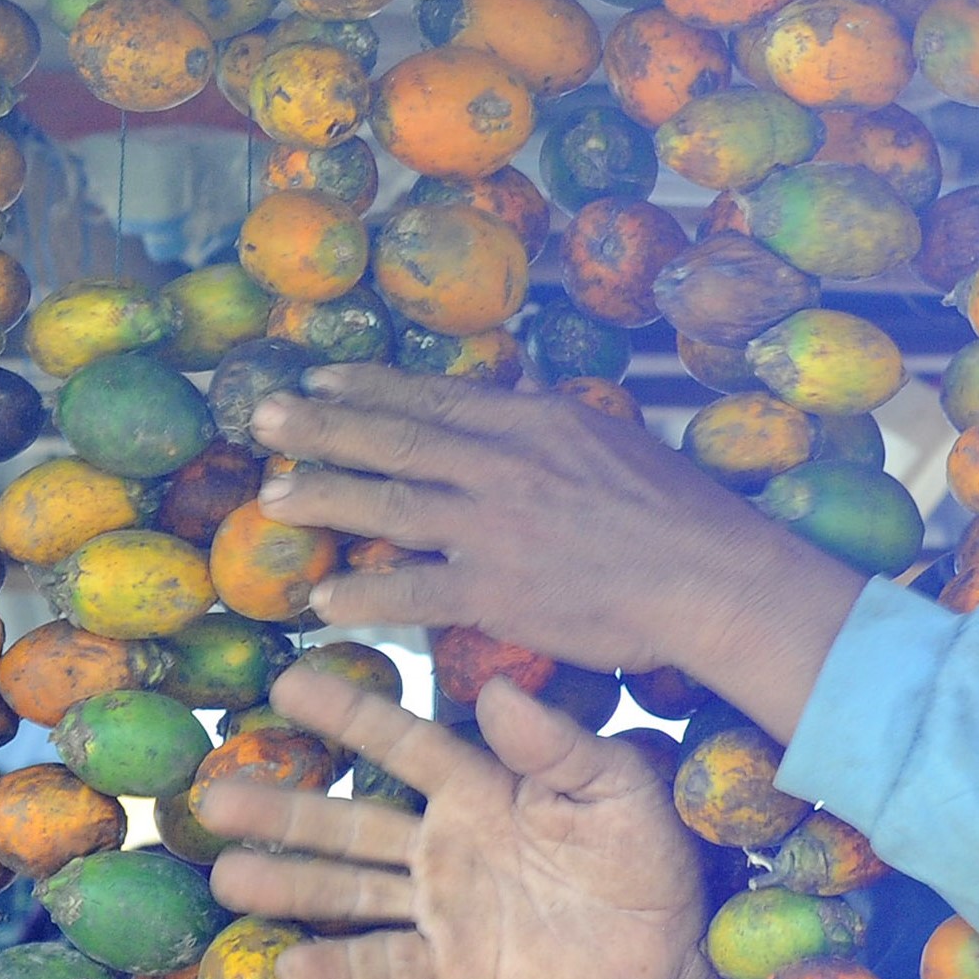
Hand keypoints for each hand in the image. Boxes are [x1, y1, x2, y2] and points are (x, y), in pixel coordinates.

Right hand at [198, 663, 718, 978]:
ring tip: (225, 875)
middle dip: (285, 809)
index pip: (404, 742)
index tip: (285, 682)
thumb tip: (494, 693)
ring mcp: (444, 903)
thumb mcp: (615, 787)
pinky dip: (340, 967)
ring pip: (352, 890)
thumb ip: (556, 746)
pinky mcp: (455, 961)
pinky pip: (388, 962)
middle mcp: (448, 840)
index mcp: (483, 785)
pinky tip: (288, 966)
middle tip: (213, 794)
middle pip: (352, 820)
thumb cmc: (647, 849)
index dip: (348, 714)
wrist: (671, 946)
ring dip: (290, 884)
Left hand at [250, 366, 865, 735]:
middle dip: (320, 427)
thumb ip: (551, 421)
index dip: (365, 387)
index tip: (317, 379)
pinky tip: (324, 599)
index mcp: (532, 421)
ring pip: (386, 505)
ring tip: (274, 498)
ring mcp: (495, 526)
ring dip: (324, 498)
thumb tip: (513, 388)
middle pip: (392, 439)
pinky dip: (364, 592)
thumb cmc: (679, 514)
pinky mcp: (497, 590)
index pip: (431, 397)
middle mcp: (503, 463)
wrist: (715, 577)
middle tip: (263, 419)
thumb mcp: (613, 438)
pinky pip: (411, 588)